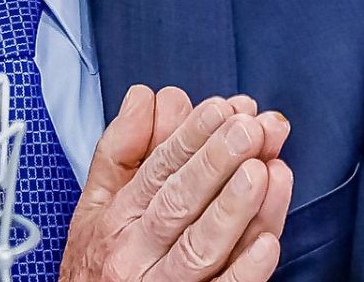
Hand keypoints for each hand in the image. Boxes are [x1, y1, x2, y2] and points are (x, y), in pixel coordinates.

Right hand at [59, 85, 293, 280]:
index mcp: (117, 218)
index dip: (191, 137)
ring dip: (234, 207)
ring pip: (201, 247)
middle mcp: (136, 253)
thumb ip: (120, 149)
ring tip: (263, 170)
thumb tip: (145, 98)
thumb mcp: (94, 205)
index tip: (221, 109)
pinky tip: (268, 241)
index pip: (157, 171)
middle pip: (179, 203)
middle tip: (249, 129)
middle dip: (216, 162)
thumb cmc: (97, 264)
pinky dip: (245, 270)